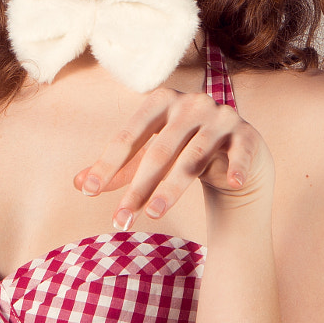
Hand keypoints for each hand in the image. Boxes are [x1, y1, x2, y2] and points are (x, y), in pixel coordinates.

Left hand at [72, 86, 273, 231]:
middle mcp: (191, 104)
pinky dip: (236, 166)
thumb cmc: (182, 151)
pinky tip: (231, 184)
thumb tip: (77, 183)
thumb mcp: (149, 157)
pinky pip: (240, 151)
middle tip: (121, 220)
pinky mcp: (246, 135)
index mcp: (161, 101)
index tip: (88, 193)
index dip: (107, 165)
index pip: (129, 136)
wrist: (235, 152)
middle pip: (159, 150)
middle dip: (138, 188)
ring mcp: (221, 117)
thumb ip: (117, 168)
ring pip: (194, 156)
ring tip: (153, 214)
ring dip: (172, 188)